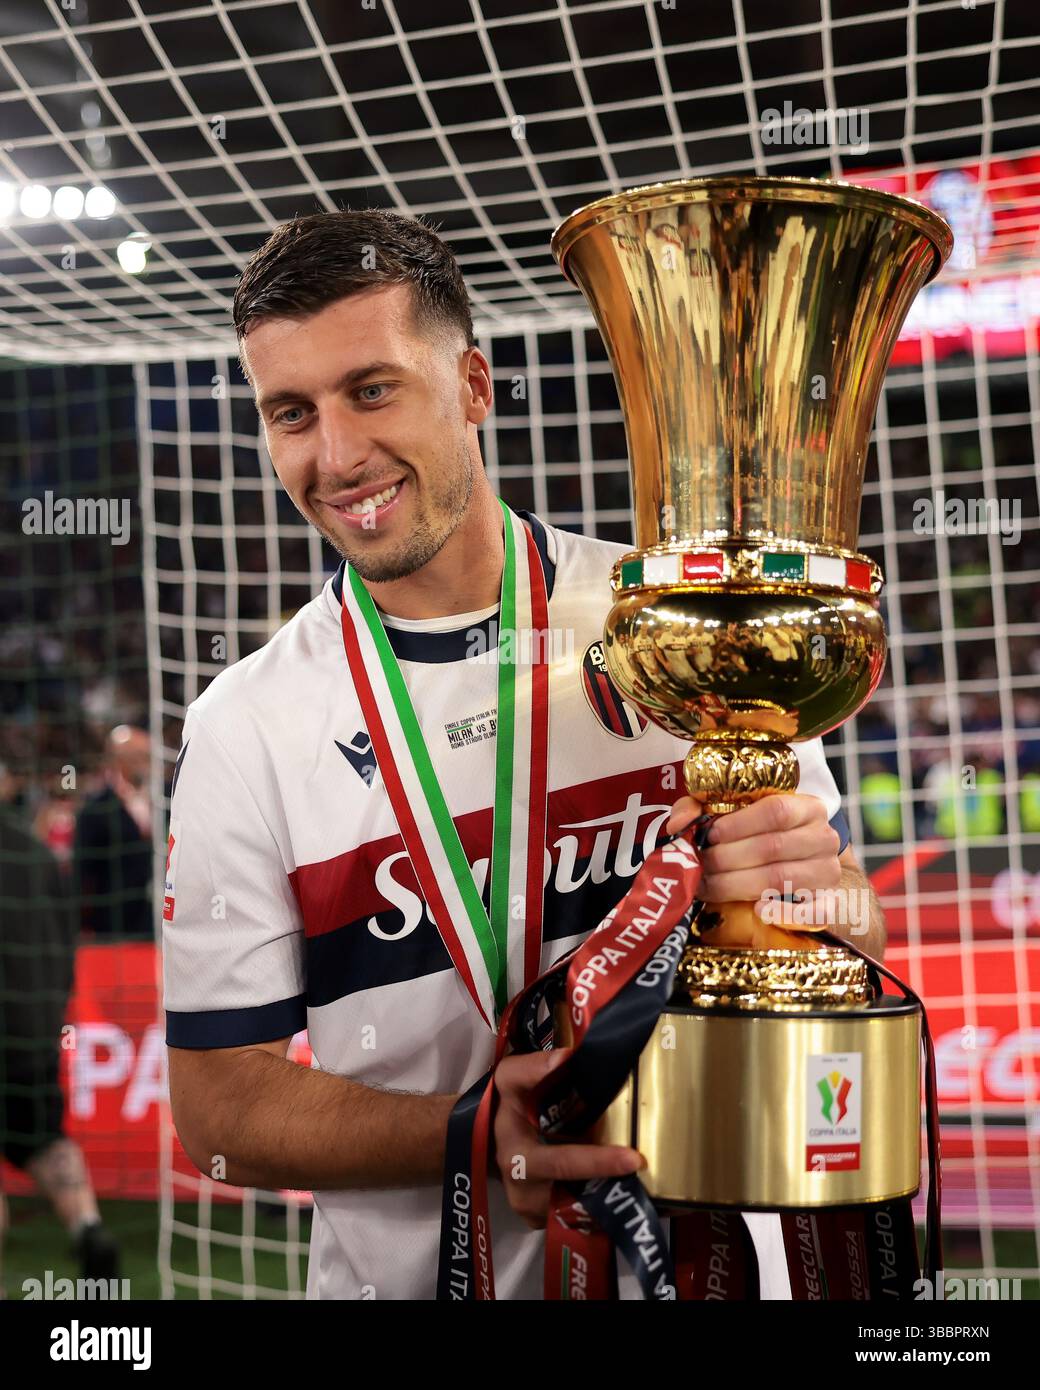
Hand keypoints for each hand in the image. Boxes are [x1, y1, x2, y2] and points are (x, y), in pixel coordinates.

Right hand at [492, 1049, 643, 1228]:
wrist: (488, 1137)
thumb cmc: (505, 1105)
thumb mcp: (508, 1079)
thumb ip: (532, 1068)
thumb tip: (567, 1058)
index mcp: (518, 1157)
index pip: (561, 1163)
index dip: (598, 1163)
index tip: (634, 1159)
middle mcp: (525, 1193)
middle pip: (579, 1195)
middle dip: (613, 1184)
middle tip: (646, 1169)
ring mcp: (535, 1212)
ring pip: (581, 1210)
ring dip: (609, 1195)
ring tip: (637, 1176)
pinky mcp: (544, 1221)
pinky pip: (577, 1216)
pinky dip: (599, 1202)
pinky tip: (617, 1185)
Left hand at [664, 792, 841, 913]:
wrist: (803, 867)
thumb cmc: (761, 836)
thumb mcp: (732, 814)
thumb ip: (701, 808)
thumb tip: (680, 824)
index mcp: (806, 807)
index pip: (776, 810)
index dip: (738, 824)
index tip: (709, 835)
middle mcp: (824, 837)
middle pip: (771, 846)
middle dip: (726, 858)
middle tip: (698, 866)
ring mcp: (828, 871)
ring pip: (779, 877)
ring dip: (736, 884)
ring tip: (707, 886)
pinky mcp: (828, 903)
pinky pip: (812, 912)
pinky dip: (783, 912)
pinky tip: (758, 909)